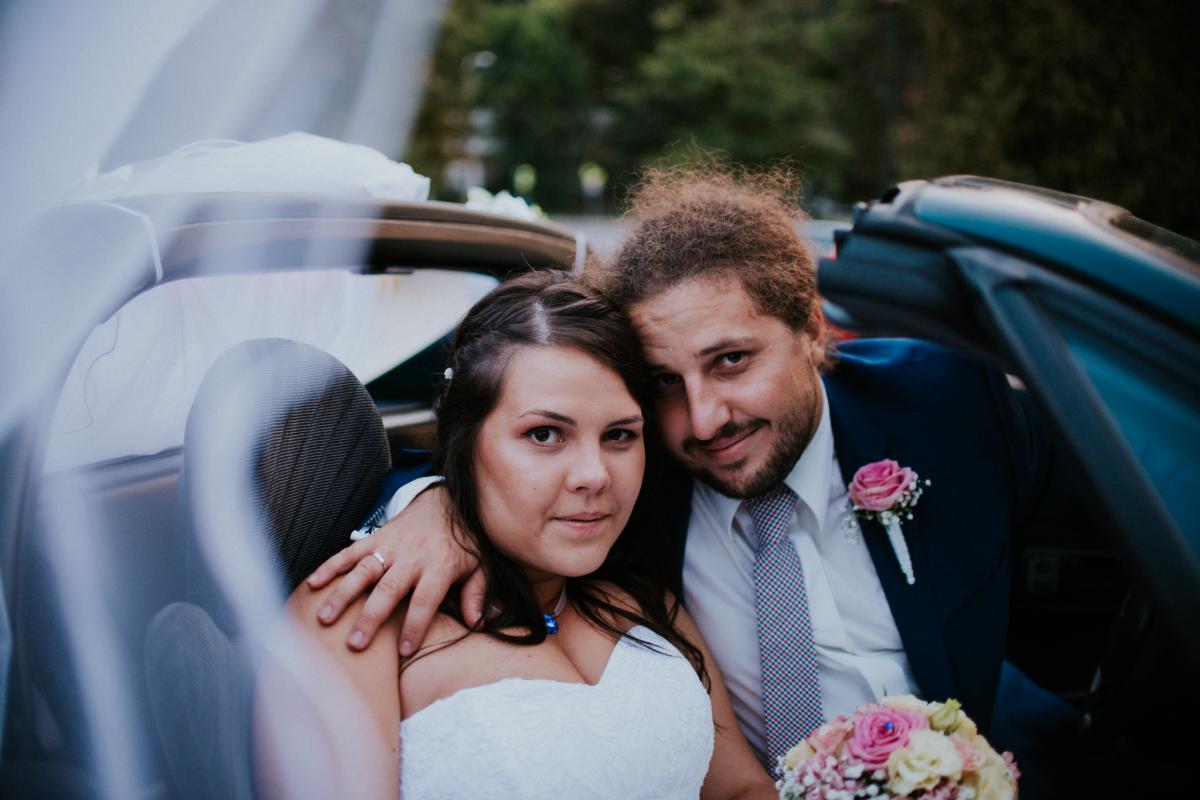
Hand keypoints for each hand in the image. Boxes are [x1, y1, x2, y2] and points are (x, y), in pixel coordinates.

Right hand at [306, 485, 483, 653]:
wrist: (447, 500)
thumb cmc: (463, 542)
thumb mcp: (479, 565)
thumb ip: (477, 594)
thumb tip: (477, 623)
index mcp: (440, 565)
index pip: (426, 600)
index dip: (415, 625)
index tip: (403, 651)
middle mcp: (413, 556)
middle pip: (389, 588)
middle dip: (371, 617)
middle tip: (354, 643)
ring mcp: (391, 545)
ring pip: (363, 570)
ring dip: (343, 594)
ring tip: (324, 618)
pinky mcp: (376, 537)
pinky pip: (350, 552)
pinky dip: (331, 566)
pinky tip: (312, 584)